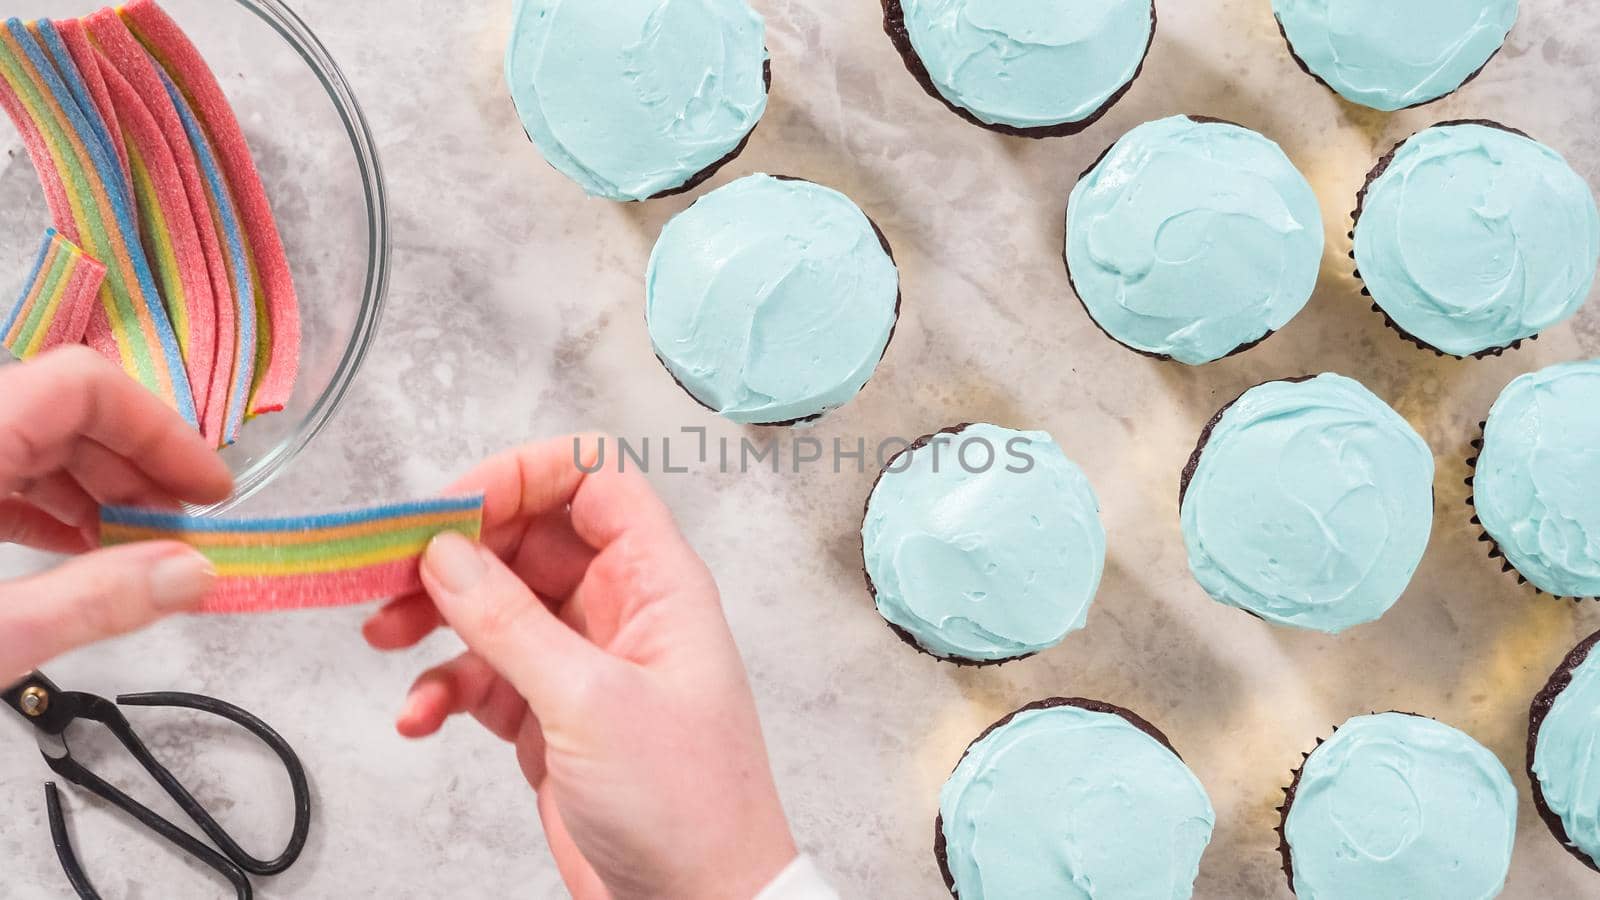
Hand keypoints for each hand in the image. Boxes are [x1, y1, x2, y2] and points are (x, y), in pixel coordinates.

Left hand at [0, 346, 231, 677]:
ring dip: (94, 491)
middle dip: (135, 471)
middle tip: (183, 533)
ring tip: (138, 551)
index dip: (158, 431)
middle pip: (63, 413)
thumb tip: (190, 575)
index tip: (207, 486)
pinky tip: (77, 551)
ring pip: (30, 443)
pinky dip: (44, 507)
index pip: (84, 385)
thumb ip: (92, 601)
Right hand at [363, 435, 797, 899]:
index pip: (591, 480)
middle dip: (457, 548)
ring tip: (384, 634)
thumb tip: (448, 551)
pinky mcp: (551, 715)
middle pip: (529, 537)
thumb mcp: (589, 702)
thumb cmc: (689, 807)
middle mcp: (622, 610)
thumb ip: (510, 623)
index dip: (521, 476)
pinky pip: (483, 673)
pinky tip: (420, 714)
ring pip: (497, 604)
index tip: (451, 507)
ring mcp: (584, 662)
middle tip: (391, 572)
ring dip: (436, 614)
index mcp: (657, 582)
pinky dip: (443, 685)